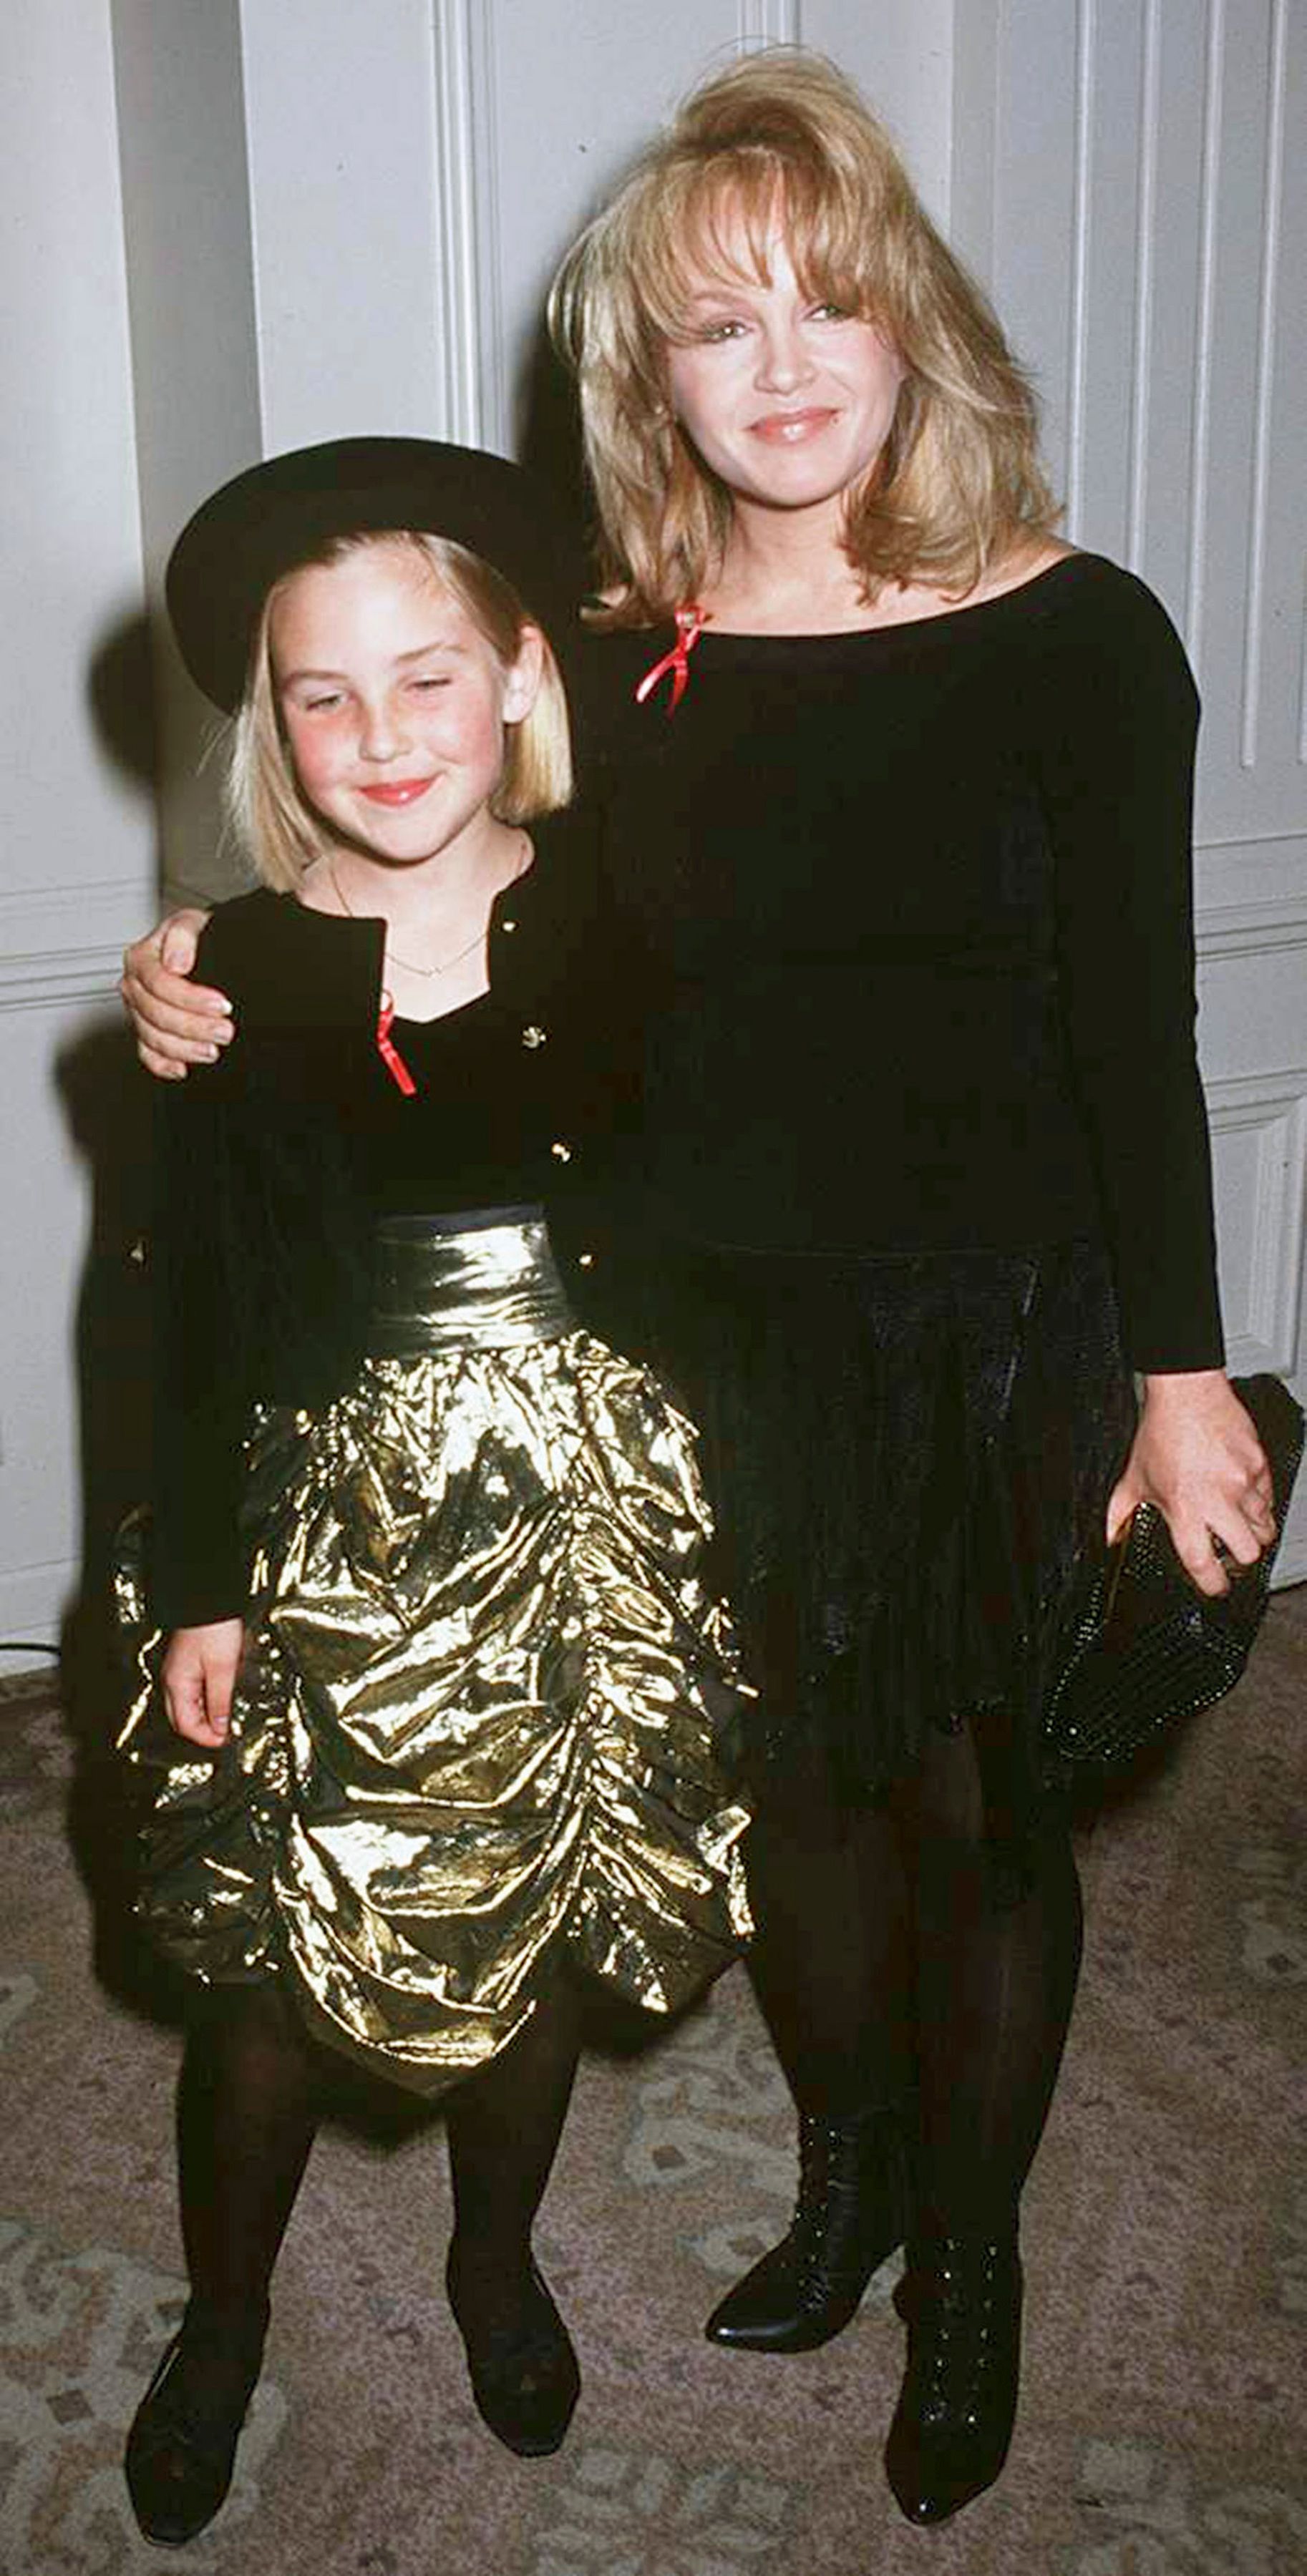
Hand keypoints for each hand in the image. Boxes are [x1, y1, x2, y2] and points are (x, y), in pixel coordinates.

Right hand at [120, 909, 227, 1078]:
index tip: (221, 1004)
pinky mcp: (146, 1030)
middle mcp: (135, 985)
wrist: (198, 949)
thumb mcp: (192, 922)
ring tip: (212, 1050)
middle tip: (225, 1031)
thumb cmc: (194, 936)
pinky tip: (182, 1068)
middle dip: (194, 1026)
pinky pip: (147, 1054)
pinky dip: (163, 1065)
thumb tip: (176, 962)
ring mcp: (139, 1010)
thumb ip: (183, 935)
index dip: (191, 998)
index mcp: (140, 959)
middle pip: (157, 1013)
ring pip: (153, 1037)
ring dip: (185, 1048)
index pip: (159, 983)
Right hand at [160, 1620, 244, 1746]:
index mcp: (177, 1685)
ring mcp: (179, 1673)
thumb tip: (221, 1728)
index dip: (206, 1737)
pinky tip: (222, 1697)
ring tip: (228, 1717)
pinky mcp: (188, 1664)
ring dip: (206, 1715)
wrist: (209, 1599)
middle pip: (183, 1719)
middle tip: (227, 1732)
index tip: (227, 1739)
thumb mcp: (223, 1669)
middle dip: (204, 1730)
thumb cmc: (214, 1629)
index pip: (186, 1725)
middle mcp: (173, 1681)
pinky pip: (194, 1691)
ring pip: (188, 1706)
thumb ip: (220, 1701)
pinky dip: (207, 1700)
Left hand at [1107, 1371, 1275, 1596]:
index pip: (1203, 1562)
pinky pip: (1269, 1497)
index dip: (1211, 1583)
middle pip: (1248, 1552)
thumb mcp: (1133, 1478)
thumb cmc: (1162, 1432)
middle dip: (1241, 1560)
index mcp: (1184, 1508)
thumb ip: (1120, 1514)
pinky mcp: (1260, 1466)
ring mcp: (1243, 1483)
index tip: (1214, 1586)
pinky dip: (1259, 1503)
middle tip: (1231, 1556)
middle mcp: (1218, 1499)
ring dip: (1253, 1532)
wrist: (1188, 1392)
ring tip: (1237, 1525)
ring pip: (1264, 1526)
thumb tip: (1111, 1537)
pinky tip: (1243, 1497)